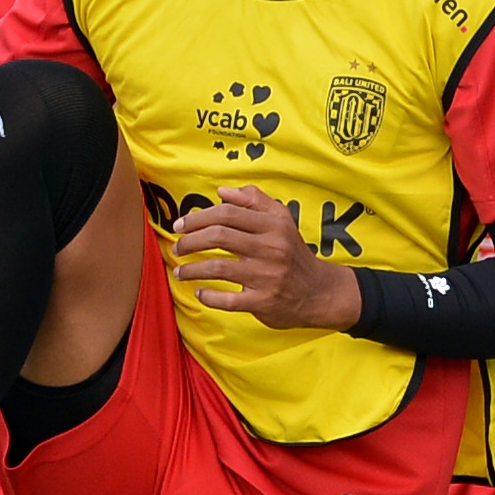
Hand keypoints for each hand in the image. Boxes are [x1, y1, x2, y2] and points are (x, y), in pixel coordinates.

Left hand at [175, 186, 361, 329]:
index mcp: (272, 225)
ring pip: (218, 268)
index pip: (227, 213)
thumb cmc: (292, 252)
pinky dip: (208, 296)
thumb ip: (254, 201)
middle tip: (176, 248)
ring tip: (180, 272)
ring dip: (192, 269)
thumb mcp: (281, 220)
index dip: (197, 218)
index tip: (180, 226)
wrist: (318, 291)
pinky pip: (228, 300)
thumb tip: (222, 192)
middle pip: (218, 236)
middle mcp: (270, 248)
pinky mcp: (263, 302)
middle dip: (190, 241)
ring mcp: (266, 276)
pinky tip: (200, 293)